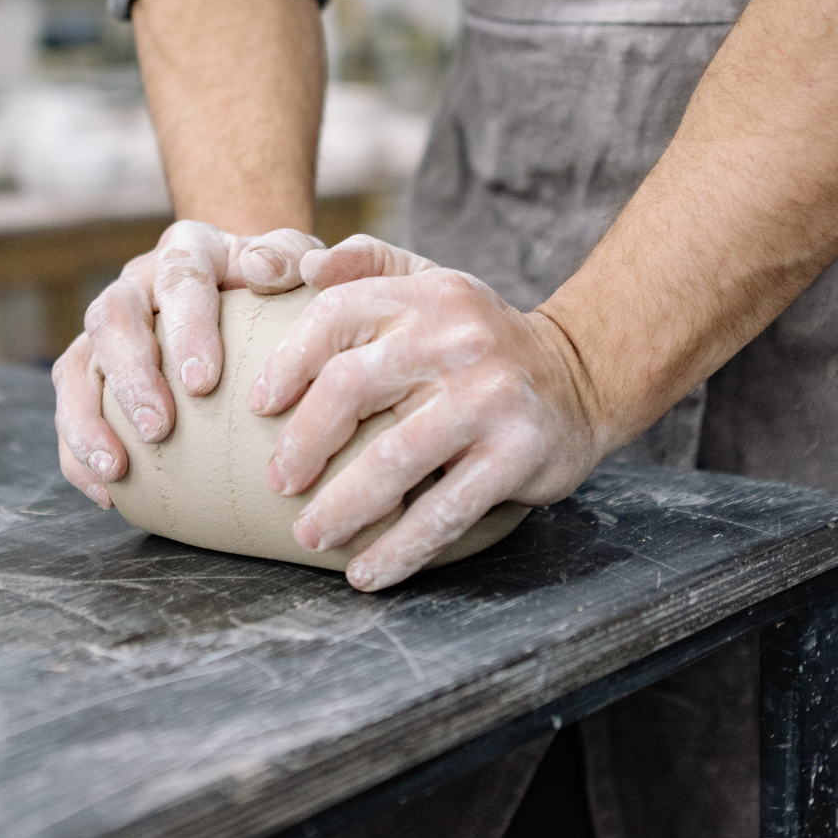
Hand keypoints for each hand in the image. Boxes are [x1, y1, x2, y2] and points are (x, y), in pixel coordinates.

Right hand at [53, 221, 321, 507]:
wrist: (239, 281)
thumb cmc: (273, 281)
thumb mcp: (292, 258)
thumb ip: (289, 256)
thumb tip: (263, 272)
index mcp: (185, 251)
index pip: (179, 281)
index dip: (186, 329)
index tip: (203, 382)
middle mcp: (135, 284)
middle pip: (112, 319)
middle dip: (131, 378)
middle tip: (159, 430)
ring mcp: (106, 329)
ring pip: (75, 366)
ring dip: (87, 421)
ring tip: (115, 468)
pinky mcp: (90, 370)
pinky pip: (68, 408)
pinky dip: (77, 453)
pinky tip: (105, 492)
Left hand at [251, 236, 604, 590]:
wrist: (580, 376)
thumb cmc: (478, 340)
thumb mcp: (430, 284)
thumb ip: (366, 265)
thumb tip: (300, 265)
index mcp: (427, 295)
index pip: (338, 314)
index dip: (288, 361)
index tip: (257, 407)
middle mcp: (458, 339)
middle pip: (354, 386)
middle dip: (304, 442)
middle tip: (278, 482)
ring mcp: (491, 398)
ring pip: (394, 459)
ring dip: (342, 507)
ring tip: (310, 535)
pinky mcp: (518, 454)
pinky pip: (444, 511)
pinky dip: (399, 549)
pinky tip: (366, 573)